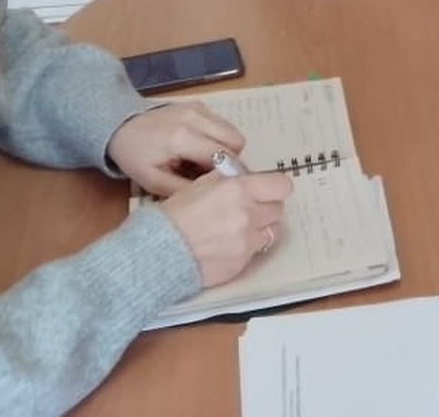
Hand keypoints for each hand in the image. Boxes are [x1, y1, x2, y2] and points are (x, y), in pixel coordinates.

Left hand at [107, 103, 246, 196]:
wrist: (120, 127)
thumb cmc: (135, 157)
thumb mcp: (154, 182)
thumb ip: (187, 188)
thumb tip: (215, 190)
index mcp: (183, 138)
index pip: (225, 155)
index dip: (227, 172)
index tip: (218, 184)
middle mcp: (196, 118)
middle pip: (236, 140)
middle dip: (229, 159)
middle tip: (210, 172)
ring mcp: (198, 108)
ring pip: (232, 130)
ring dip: (224, 147)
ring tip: (202, 159)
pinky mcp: (199, 105)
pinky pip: (222, 123)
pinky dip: (217, 137)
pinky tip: (197, 146)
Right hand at [160, 169, 292, 287]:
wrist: (157, 254)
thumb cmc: (172, 218)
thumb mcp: (198, 185)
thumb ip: (225, 178)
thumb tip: (241, 174)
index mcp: (238, 190)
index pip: (281, 186)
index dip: (275, 187)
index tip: (269, 189)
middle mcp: (248, 215)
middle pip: (278, 208)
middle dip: (266, 206)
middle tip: (249, 207)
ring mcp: (247, 242)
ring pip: (271, 231)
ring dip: (260, 228)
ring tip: (238, 228)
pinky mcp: (242, 263)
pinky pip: (256, 251)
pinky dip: (247, 246)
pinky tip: (227, 244)